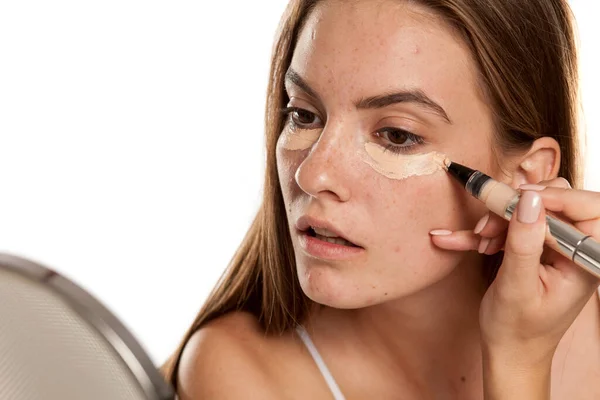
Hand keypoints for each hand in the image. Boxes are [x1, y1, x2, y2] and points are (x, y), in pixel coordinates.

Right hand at [431, 178, 599, 397]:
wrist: (509, 352)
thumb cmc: (518, 330)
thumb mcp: (517, 286)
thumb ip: (525, 241)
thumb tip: (529, 200)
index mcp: (585, 260)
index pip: (587, 208)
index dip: (554, 197)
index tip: (516, 200)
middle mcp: (575, 249)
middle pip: (555, 202)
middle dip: (516, 208)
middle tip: (488, 227)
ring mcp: (555, 247)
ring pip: (529, 209)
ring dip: (497, 220)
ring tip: (479, 242)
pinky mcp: (536, 248)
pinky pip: (512, 225)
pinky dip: (487, 231)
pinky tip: (455, 239)